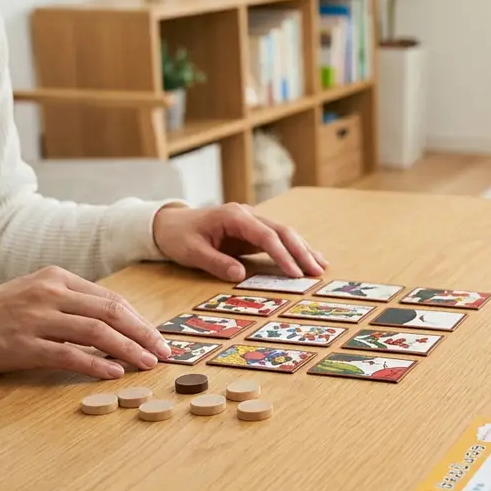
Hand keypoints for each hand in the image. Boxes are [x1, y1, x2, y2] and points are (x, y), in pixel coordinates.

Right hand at [0, 266, 170, 379]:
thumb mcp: (37, 295)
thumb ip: (73, 305)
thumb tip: (118, 327)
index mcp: (57, 278)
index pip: (111, 299)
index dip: (140, 320)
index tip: (158, 338)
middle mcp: (50, 294)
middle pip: (111, 313)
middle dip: (144, 334)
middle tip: (164, 352)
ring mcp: (37, 319)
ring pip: (97, 333)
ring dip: (128, 350)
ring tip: (147, 364)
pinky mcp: (24, 345)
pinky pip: (70, 354)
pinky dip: (96, 365)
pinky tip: (115, 373)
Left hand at [152, 203, 327, 281]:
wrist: (169, 223)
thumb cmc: (179, 236)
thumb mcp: (191, 252)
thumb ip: (215, 262)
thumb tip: (240, 275)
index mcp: (233, 216)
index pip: (266, 235)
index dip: (282, 254)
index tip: (295, 273)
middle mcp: (247, 214)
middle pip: (282, 231)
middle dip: (301, 251)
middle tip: (316, 271)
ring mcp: (252, 221)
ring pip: (285, 233)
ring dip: (303, 249)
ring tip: (321, 266)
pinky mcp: (253, 231)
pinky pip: (278, 239)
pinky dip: (295, 249)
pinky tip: (309, 258)